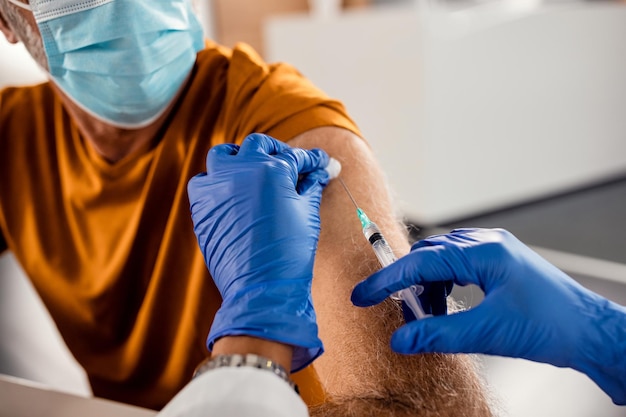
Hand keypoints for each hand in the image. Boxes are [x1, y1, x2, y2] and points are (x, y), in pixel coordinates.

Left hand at [188, 133, 329, 371]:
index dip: (310, 160)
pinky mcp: (201, 204)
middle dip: (276, 150)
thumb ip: (312, 186)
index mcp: (272, 170)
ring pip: (224, 155)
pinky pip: (205, 181)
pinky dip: (217, 181)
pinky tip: (231, 193)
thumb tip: (321, 172)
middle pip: (258, 145)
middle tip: (288, 162)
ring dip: (239, 157)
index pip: (295, 156)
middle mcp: (241, 169)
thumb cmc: (290, 251)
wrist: (261, 287)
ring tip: (252, 169)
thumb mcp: (307, 214)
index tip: (319, 163)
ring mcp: (217, 185)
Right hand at [351, 228, 625, 403]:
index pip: (422, 261)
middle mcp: (489, 244)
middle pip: (430, 254)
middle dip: (407, 280)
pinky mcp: (502, 263)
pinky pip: (461, 265)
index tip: (364, 294)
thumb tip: (401, 340)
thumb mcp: (488, 333)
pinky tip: (445, 304)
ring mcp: (497, 251)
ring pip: (445, 259)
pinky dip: (445, 284)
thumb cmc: (552, 326)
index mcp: (485, 252)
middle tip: (388, 305)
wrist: (592, 332)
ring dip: (427, 283)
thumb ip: (438, 334)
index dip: (388, 280)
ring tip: (423, 313)